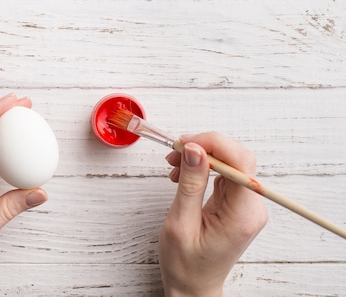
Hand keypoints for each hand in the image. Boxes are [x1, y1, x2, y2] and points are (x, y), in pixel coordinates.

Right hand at [158, 132, 267, 296]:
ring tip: (175, 168)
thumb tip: (194, 149)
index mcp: (242, 215)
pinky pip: (223, 173)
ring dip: (200, 158)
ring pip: (228, 162)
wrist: (193, 286)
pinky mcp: (236, 203)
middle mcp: (251, 208)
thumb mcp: (180, 223)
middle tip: (175, 154)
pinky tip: (183, 175)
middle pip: (236, 158)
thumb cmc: (186, 264)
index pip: (240, 162)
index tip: (186, 144)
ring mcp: (245, 205)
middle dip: (204, 148)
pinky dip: (202, 168)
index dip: (213, 144)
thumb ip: (190, 184)